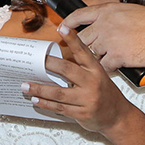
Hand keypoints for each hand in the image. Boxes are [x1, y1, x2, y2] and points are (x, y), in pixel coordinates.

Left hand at [23, 25, 138, 133]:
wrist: (119, 117)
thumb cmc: (106, 95)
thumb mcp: (98, 77)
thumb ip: (80, 70)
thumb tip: (54, 63)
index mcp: (96, 70)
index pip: (83, 52)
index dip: (73, 39)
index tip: (62, 28)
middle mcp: (92, 83)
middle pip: (66, 70)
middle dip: (47, 64)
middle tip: (33, 61)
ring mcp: (87, 99)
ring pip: (59, 93)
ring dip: (40, 89)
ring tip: (26, 85)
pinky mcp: (82, 114)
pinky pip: (60, 108)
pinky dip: (46, 104)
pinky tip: (36, 100)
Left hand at [61, 3, 144, 71]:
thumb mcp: (131, 11)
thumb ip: (114, 16)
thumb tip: (105, 20)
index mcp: (108, 11)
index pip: (79, 14)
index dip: (69, 23)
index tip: (63, 28)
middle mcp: (105, 24)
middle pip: (82, 38)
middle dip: (79, 47)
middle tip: (77, 53)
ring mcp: (109, 41)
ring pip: (90, 54)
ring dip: (93, 60)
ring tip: (97, 63)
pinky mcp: (116, 57)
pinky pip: (103, 66)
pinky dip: (106, 69)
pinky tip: (111, 69)